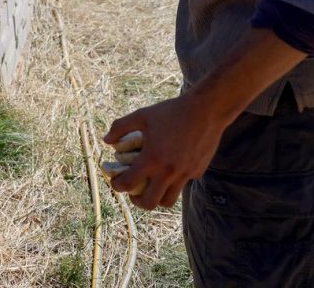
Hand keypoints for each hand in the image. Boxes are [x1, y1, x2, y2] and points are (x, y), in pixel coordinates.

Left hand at [103, 93, 229, 209]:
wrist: (206, 110)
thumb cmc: (172, 111)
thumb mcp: (142, 115)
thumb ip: (120, 127)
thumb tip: (107, 140)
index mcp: (152, 159)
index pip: (129, 184)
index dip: (117, 186)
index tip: (116, 183)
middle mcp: (169, 172)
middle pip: (149, 203)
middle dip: (137, 201)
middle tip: (134, 192)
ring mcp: (185, 174)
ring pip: (168, 200)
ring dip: (157, 197)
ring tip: (151, 188)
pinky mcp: (197, 172)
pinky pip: (182, 185)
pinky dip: (174, 183)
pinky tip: (171, 169)